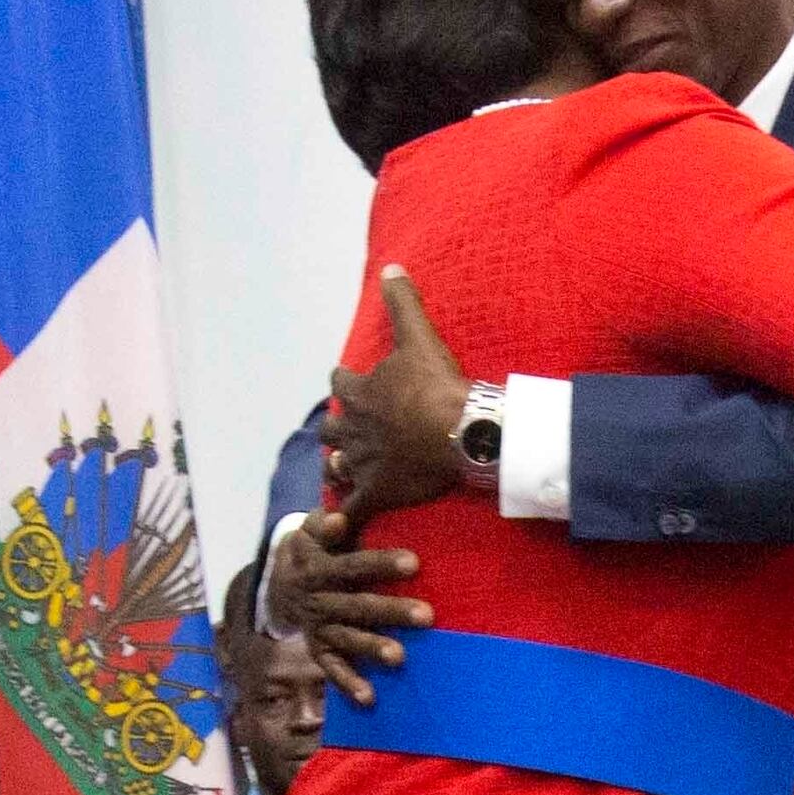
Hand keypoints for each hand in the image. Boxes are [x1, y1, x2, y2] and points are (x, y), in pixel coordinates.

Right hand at [263, 509, 430, 703]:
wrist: (279, 584)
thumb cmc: (313, 551)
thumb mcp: (311, 533)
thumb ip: (325, 525)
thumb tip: (338, 518)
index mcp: (319, 569)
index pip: (353, 565)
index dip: (381, 564)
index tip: (415, 563)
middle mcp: (319, 601)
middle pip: (357, 606)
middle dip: (392, 611)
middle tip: (428, 616)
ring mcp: (319, 628)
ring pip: (348, 639)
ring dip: (373, 648)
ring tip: (400, 657)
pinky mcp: (318, 650)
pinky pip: (332, 670)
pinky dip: (349, 685)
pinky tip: (370, 699)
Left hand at [324, 268, 469, 525]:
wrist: (460, 431)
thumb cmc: (437, 384)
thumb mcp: (419, 336)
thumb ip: (401, 302)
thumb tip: (390, 267)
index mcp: (358, 393)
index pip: (339, 384)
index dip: (345, 383)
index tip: (349, 382)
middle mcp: (353, 428)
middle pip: (333, 428)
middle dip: (339, 427)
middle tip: (349, 429)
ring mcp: (362, 462)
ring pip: (338, 466)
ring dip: (339, 465)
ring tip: (342, 467)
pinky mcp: (376, 492)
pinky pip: (352, 510)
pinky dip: (343, 519)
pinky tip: (337, 527)